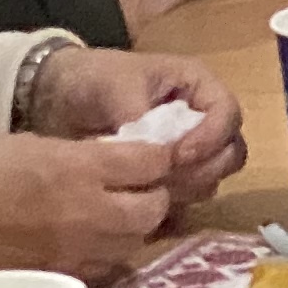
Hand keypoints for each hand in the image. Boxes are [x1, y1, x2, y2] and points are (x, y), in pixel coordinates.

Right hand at [0, 133, 177, 287]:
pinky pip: (103, 270)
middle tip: (137, 188)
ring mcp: (74, 254)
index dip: (156, 157)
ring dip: (131, 228)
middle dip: (152, 195)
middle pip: (152, 208)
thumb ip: (77, 156)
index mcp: (77, 169)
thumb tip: (112, 162)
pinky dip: (105, 256)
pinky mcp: (58, 284)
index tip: (151, 154)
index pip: (150, 162)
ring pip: (133, 243)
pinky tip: (87, 244)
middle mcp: (86, 214)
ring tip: (111, 216)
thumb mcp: (27, 145)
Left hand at [27, 46, 245, 205]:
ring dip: (185, 189)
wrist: (57, 98)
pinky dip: (170, 208)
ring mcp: (186, 152)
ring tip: (148, 189)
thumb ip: (137, 114)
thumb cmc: (93, 79)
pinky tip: (142, 207)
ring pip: (210, 180)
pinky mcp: (168, 178)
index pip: (228, 114)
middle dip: (202, 169)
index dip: (211, 138)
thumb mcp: (113, 84)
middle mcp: (201, 121)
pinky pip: (185, 200)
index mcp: (198, 87)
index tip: (178, 155)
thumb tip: (154, 151)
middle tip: (164, 179)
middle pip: (229, 153)